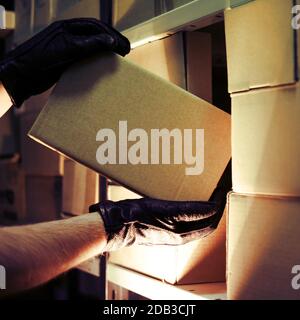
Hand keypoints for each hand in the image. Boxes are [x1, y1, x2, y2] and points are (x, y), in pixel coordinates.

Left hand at [0, 18, 129, 107]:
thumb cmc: (40, 57)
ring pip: (92, 48)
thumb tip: (110, 40)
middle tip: (127, 52)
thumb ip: (90, 43)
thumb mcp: (68, 48)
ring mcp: (68, 49)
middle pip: (96, 36)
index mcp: (68, 27)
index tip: (124, 45)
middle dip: (112, 42)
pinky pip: (86, 59)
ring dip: (106, 52)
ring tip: (119, 59)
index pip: (96, 27)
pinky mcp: (66, 62)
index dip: (112, 35)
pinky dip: (97, 62)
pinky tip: (104, 67)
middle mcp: (69, 36)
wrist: (22, 74)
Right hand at [89, 188, 227, 251]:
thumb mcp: (163, 209)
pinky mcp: (169, 232)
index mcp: (181, 233)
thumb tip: (212, 207)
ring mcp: (175, 235)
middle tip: (220, 191)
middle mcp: (181, 236)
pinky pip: (192, 224)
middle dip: (217, 208)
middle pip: (209, 223)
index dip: (219, 204)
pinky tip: (194, 204)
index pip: (210, 218)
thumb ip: (187, 210)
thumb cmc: (136, 216)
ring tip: (210, 195)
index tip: (223, 189)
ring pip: (201, 224)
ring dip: (209, 211)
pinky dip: (198, 214)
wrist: (119, 226)